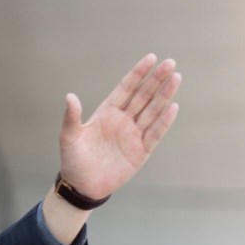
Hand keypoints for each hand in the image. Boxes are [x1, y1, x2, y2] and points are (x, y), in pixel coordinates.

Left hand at [59, 53, 181, 199]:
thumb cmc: (73, 160)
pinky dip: (163, 121)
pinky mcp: (140, 151)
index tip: (151, 58)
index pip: (125, 89)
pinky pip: (154, 133)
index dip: (137, 74)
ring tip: (176, 78)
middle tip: (170, 63)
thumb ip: (71, 118)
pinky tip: (173, 107)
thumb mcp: (69, 138)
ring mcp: (133, 135)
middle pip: (143, 96)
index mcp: (106, 113)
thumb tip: (69, 96)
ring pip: (152, 111)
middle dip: (156, 80)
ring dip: (164, 95)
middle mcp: (122, 121)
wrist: (82, 186)